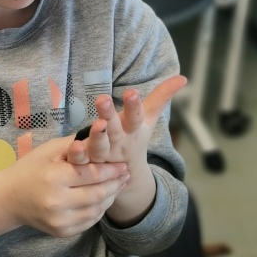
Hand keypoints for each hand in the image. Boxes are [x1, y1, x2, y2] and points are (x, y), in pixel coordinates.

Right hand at [0, 135, 128, 243]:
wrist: (9, 198)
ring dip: (111, 197)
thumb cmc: (30, 169)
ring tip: (119, 185)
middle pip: (97, 194)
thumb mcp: (49, 150)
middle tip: (126, 174)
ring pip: (96, 210)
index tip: (123, 165)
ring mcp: (59, 220)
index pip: (91, 174)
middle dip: (116, 184)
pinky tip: (104, 199)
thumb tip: (102, 133)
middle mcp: (56, 202)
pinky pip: (89, 222)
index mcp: (53, 177)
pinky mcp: (61, 232)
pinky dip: (99, 210)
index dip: (111, 170)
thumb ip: (75, 144)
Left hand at [65, 76, 186, 225]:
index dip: (134, 105)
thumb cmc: (134, 139)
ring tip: (95, 124)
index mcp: (133, 130)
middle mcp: (118, 142)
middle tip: (102, 100)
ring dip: (96, 136)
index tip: (132, 92)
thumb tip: (183, 77)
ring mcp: (103, 155)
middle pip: (114, 128)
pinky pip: (81, 160)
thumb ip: (161, 97)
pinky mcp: (88, 164)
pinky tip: (73, 146)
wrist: (126, 178)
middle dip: (109, 114)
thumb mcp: (148, 119)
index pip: (136, 116)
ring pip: (99, 146)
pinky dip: (77, 155)